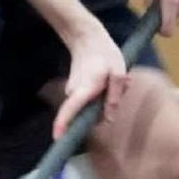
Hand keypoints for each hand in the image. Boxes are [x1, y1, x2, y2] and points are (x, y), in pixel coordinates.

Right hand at [51, 20, 131, 137]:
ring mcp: (73, 92)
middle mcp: (74, 93)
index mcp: (85, 90)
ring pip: (90, 107)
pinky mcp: (75, 90)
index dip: (63, 125)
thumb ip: (114, 97)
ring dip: (105, 99)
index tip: (57, 139)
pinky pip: (89, 100)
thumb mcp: (118, 73)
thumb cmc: (104, 54)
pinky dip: (101, 94)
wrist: (87, 38)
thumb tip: (109, 119)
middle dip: (105, 109)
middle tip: (121, 89)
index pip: (70, 110)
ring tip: (116, 82)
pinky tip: (109, 81)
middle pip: (87, 115)